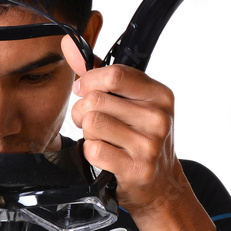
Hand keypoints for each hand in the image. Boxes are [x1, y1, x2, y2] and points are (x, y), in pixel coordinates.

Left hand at [60, 36, 187, 218]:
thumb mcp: (134, 103)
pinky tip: (103, 155)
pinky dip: (90, 153)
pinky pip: (94, 150)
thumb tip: (69, 45)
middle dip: (82, 110)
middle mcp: (158, 118)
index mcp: (160, 96)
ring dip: (86, 133)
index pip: (114, 75)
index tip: (83, 90)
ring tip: (98, 138)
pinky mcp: (136, 169)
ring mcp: (149, 145)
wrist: (162, 186)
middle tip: (88, 121)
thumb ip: (103, 75)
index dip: (89, 81)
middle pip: (96, 100)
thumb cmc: (142, 140)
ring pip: (92, 124)